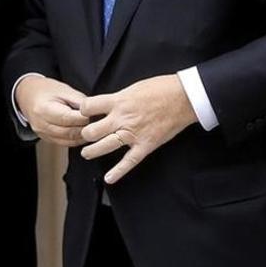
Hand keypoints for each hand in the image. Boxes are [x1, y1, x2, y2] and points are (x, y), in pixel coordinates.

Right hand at [14, 75, 89, 146]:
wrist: (28, 95)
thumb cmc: (46, 90)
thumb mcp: (64, 89)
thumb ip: (80, 101)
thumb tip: (95, 112)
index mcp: (43, 109)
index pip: (67, 118)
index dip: (83, 118)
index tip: (95, 114)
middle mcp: (41, 125)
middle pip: (69, 132)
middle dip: (86, 128)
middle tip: (98, 122)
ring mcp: (43, 134)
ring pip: (70, 141)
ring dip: (83, 135)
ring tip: (93, 127)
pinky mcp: (48, 139)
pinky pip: (66, 143)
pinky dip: (77, 139)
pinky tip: (84, 131)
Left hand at [79, 74, 196, 183]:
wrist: (183, 97)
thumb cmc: (160, 88)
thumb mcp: (132, 88)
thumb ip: (117, 99)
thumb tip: (105, 105)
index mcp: (118, 101)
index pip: (88, 107)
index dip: (82, 110)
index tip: (83, 114)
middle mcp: (121, 118)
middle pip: (92, 131)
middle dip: (84, 134)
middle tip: (84, 136)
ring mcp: (133, 133)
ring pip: (104, 146)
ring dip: (92, 151)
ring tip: (87, 153)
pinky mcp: (145, 145)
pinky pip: (129, 161)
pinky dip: (118, 172)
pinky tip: (109, 178)